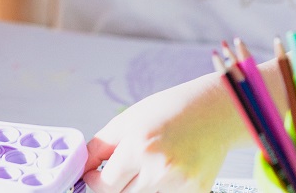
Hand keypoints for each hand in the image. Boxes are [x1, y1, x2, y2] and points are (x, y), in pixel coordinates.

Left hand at [81, 73, 243, 192]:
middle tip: (119, 171)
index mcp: (139, 147)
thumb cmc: (170, 111)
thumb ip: (100, 146)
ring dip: (138, 188)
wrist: (213, 112)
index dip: (94, 181)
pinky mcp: (197, 192)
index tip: (93, 175)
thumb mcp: (127, 121)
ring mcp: (180, 185)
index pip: (104, 186)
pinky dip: (160, 189)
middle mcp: (160, 170)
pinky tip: (166, 170)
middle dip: (114, 186)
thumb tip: (82, 167)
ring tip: (147, 166)